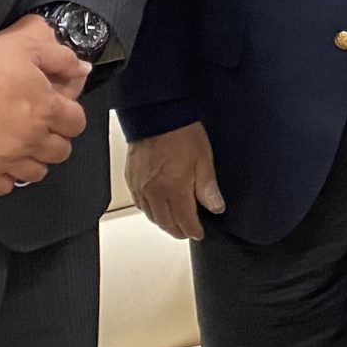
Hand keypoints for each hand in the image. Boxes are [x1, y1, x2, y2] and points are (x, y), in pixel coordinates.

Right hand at [0, 14, 89, 195]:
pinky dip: (5, 177)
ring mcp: (7, 158)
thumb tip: (82, 68)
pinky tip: (1, 162)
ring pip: (37, 172)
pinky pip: (4, 187)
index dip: (69, 116)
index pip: (77, 124)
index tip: (59, 111)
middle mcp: (31, 138)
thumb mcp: (26, 47)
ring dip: (33, 159)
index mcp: (47, 109)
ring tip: (22, 145)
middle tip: (41, 127)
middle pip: (61, 151)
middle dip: (55, 138)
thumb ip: (61, 58)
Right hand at [126, 122, 224, 239]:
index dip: (193, 231)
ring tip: (174, 222)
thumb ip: (208, 187)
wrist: (156, 114)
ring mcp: (140, 187)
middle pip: (166, 223)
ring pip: (151, 216)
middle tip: (187, 231)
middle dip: (179, 231)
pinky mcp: (131, 179)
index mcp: (174, 190)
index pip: (184, 222)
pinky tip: (156, 208)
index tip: (199, 233)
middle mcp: (154, 192)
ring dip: (163, 222)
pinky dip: (149, 210)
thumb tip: (216, 207)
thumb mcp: (204, 159)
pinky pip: (139, 203)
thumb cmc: (180, 132)